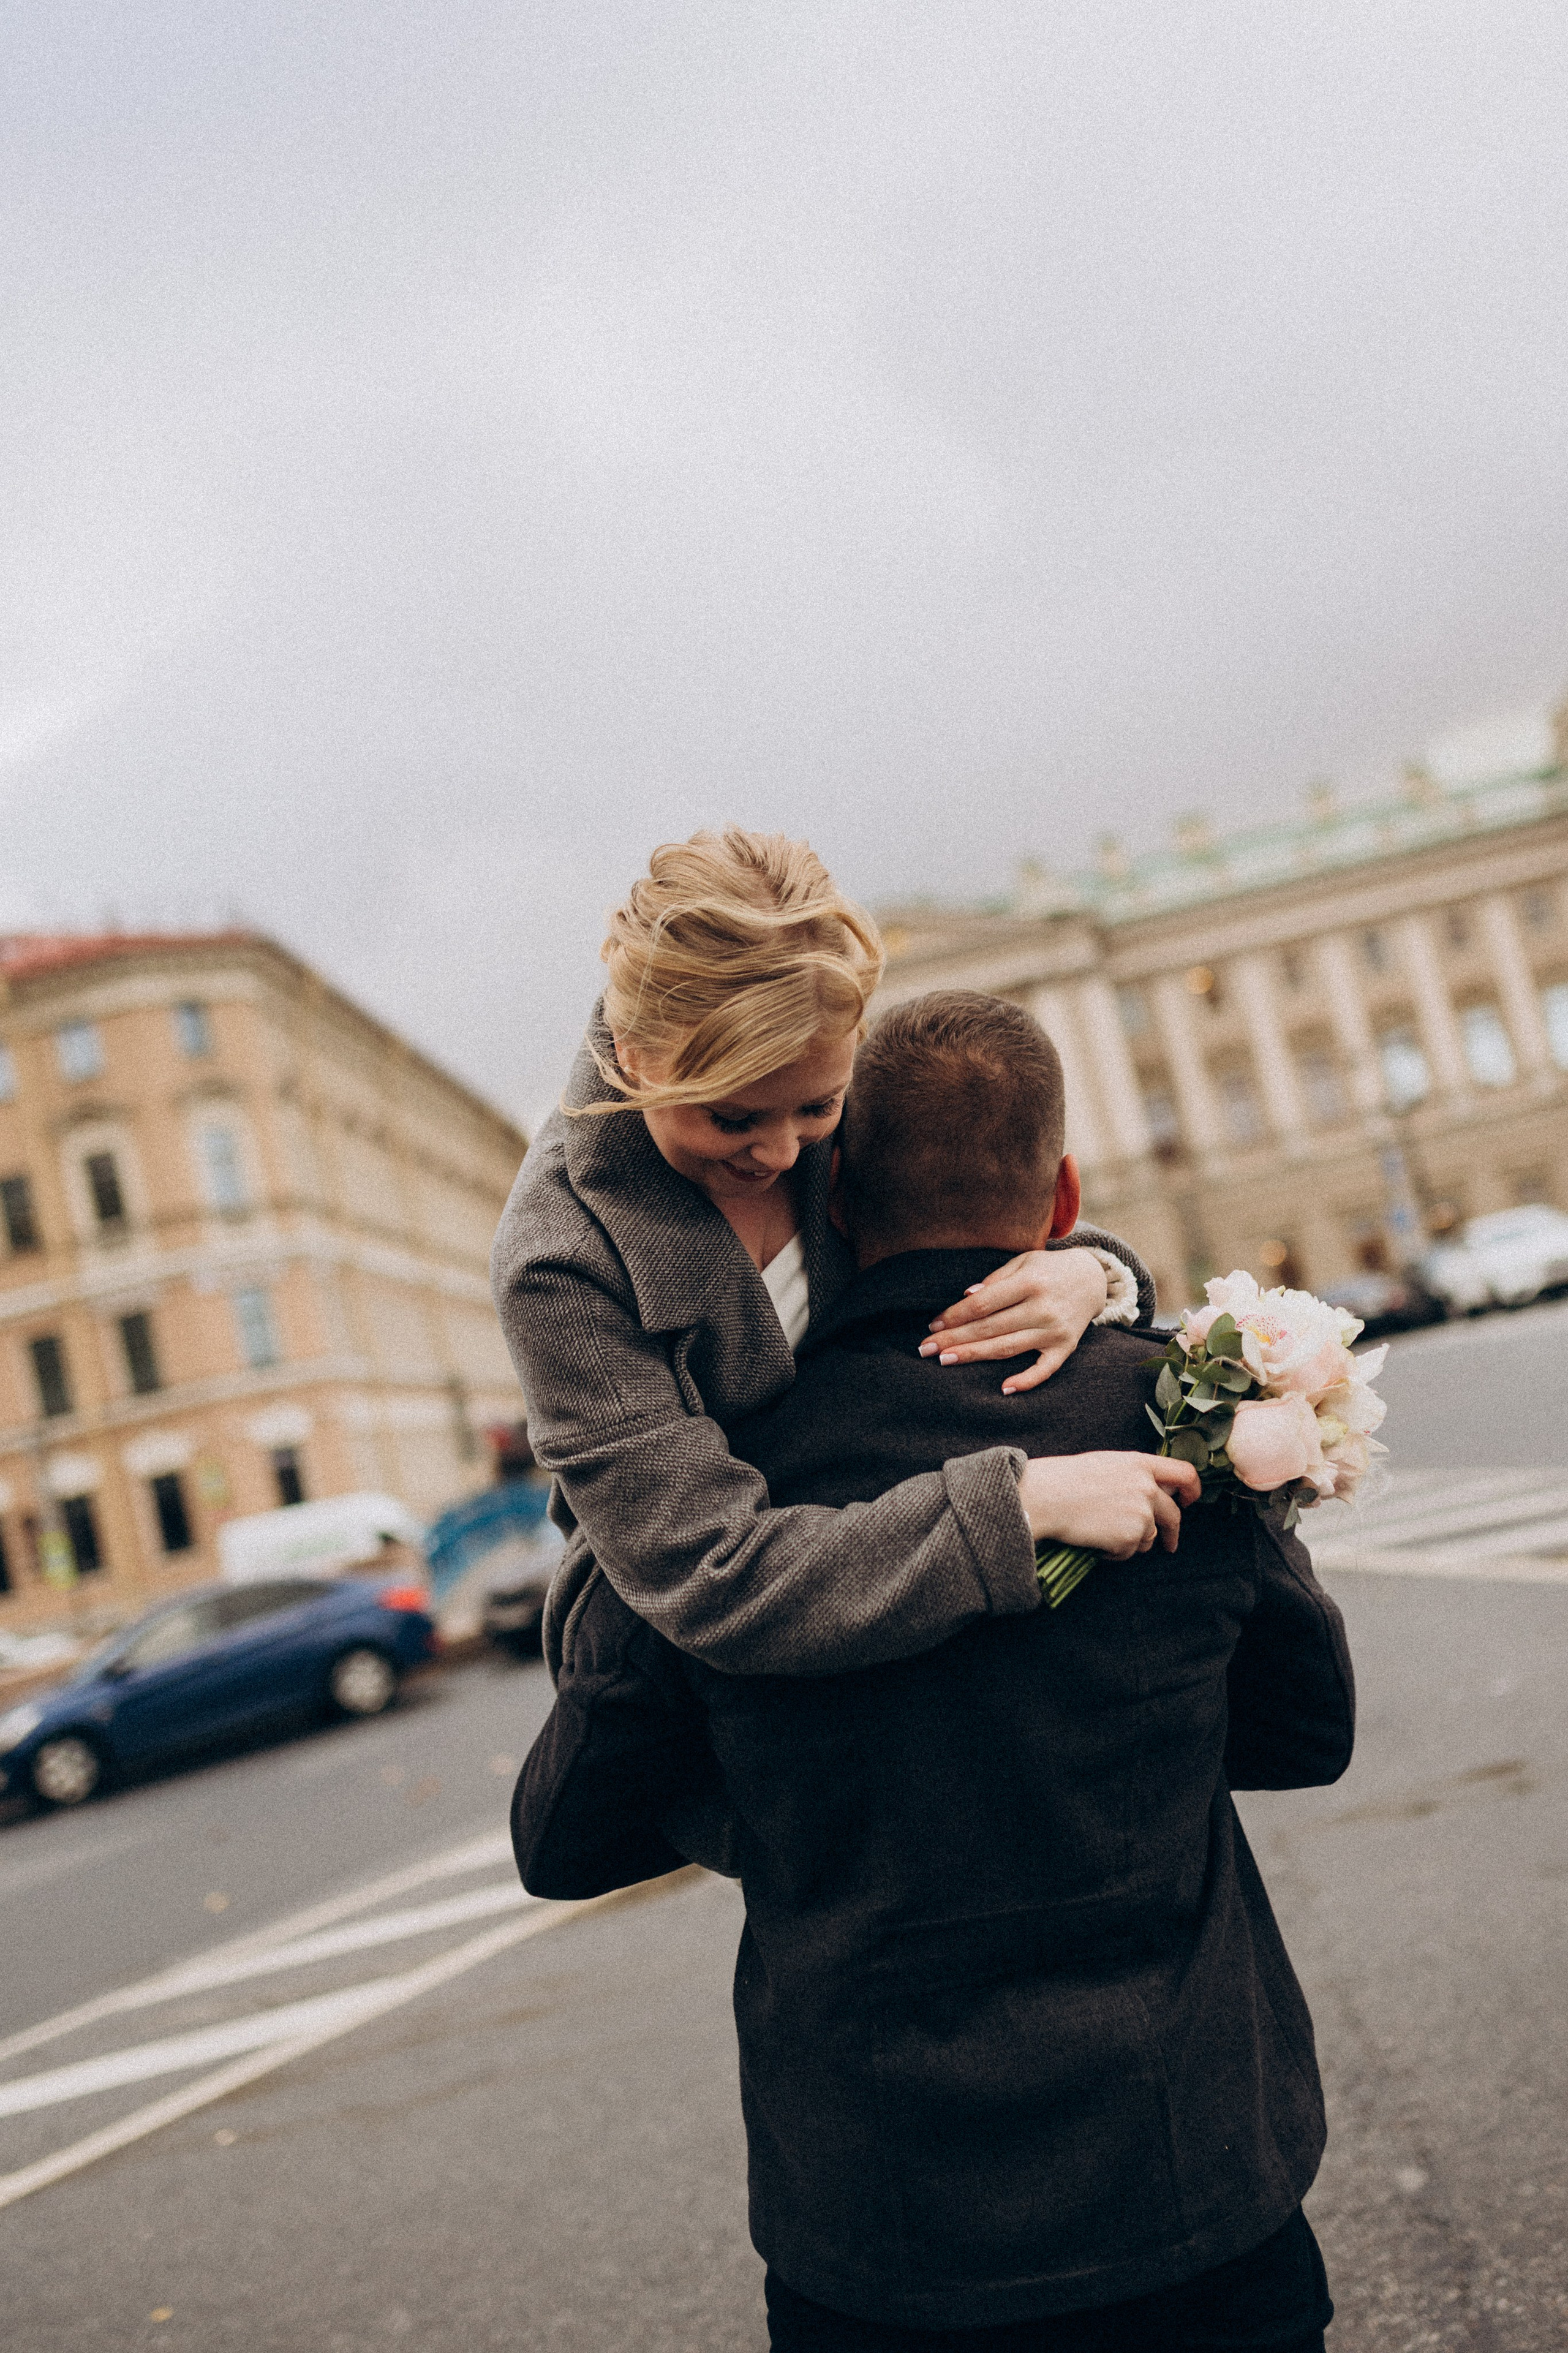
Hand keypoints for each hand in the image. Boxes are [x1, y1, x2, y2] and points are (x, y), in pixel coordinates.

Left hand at [920, 1249, 1108, 1392]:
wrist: (1092, 1278)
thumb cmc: (1048, 1270)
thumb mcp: (1023, 1263)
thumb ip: (995, 1280)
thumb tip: (966, 1297)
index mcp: (1029, 1282)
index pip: (983, 1303)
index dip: (955, 1315)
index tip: (932, 1324)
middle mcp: (1042, 1307)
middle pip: (990, 1327)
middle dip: (955, 1338)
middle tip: (926, 1349)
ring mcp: (1055, 1330)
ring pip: (1008, 1348)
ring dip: (974, 1356)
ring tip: (946, 1360)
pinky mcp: (1066, 1347)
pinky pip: (1045, 1369)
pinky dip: (1027, 1380)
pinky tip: (1004, 1388)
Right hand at [1018, 1454, 1200, 1555]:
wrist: (1047, 1497)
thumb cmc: (1067, 1479)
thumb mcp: (1107, 1464)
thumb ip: (1135, 1475)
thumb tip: (1155, 1492)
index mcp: (1141, 1464)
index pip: (1185, 1474)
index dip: (1192, 1490)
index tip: (1189, 1502)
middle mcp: (1147, 1488)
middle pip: (1174, 1515)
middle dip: (1172, 1533)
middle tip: (1169, 1544)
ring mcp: (1141, 1514)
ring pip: (1149, 1537)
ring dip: (1132, 1540)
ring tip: (1103, 1532)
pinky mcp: (1130, 1538)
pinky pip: (1129, 1552)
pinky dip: (1115, 1552)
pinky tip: (1096, 1540)